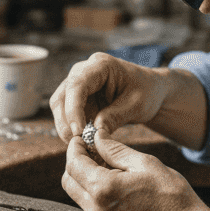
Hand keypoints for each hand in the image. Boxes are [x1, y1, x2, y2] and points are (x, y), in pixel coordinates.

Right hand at [49, 53, 173, 143]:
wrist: (150, 90)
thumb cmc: (147, 91)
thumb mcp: (137, 105)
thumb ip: (116, 116)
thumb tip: (95, 132)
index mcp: (100, 65)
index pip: (77, 85)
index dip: (73, 109)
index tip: (78, 131)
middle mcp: (83, 72)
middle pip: (62, 96)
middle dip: (66, 121)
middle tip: (77, 143)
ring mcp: (78, 85)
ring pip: (59, 107)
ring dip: (66, 127)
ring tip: (82, 144)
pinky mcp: (78, 99)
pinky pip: (66, 115)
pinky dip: (71, 129)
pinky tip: (83, 141)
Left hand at [61, 131, 209, 210]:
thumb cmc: (173, 198)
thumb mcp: (146, 164)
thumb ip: (115, 150)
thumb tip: (97, 137)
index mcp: (104, 189)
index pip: (73, 164)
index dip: (75, 147)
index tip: (82, 139)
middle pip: (69, 182)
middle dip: (75, 164)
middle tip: (90, 152)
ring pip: (79, 198)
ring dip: (85, 181)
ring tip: (108, 169)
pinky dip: (96, 197)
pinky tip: (117, 189)